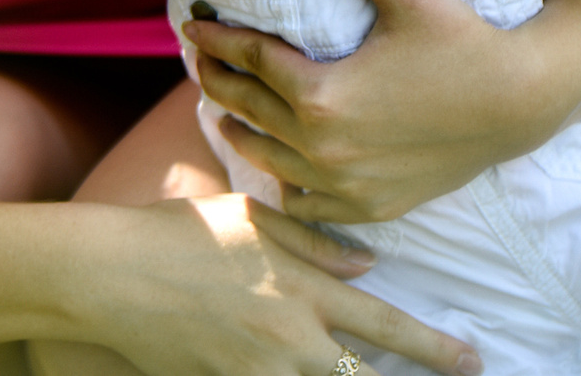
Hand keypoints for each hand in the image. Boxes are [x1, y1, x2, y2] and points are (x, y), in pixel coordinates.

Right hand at [77, 193, 481, 375]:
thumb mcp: (250, 219)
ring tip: (361, 375)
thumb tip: (367, 264)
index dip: (435, 349)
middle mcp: (290, 338)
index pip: (386, 327)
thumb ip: (313, 242)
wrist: (109, 275)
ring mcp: (259, 371)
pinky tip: (298, 375)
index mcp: (302, 288)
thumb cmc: (178, 235)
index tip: (471, 361)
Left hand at [183, 0, 559, 223]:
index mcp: (321, 95)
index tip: (194, 22)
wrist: (518, 104)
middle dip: (217, 78)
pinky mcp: (369, 207)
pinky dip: (284, 181)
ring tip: (224, 106)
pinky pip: (306, 202)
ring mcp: (344, 185)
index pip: (249, 59)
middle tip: (201, 57)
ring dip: (239, 128)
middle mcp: (323, 148)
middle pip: (246, 109)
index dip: (217, 37)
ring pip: (266, 159)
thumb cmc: (461, 41)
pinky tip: (278, 162)